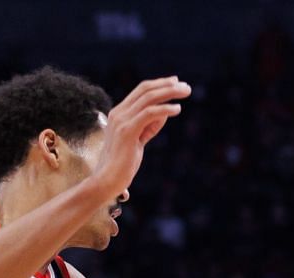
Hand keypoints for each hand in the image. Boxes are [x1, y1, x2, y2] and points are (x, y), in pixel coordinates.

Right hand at [90, 76, 190, 199]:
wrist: (107, 180)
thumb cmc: (123, 164)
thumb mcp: (138, 140)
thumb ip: (149, 126)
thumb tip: (165, 113)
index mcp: (119, 113)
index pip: (141, 91)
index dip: (159, 84)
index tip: (175, 82)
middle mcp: (119, 113)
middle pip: (145, 90)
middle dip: (167, 85)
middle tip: (186, 87)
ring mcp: (122, 121)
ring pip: (148, 98)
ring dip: (169, 93)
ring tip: (186, 92)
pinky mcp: (127, 131)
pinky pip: (149, 113)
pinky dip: (165, 109)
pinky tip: (177, 109)